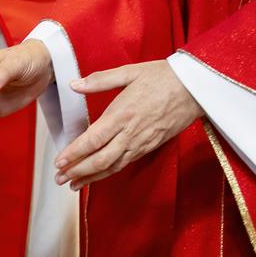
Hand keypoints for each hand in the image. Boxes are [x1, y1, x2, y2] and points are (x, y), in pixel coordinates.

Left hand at [55, 61, 202, 189]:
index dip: (75, 154)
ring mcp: (142, 142)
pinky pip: (125, 163)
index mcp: (122, 114)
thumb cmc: (163, 76)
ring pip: (113, 166)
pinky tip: (98, 175)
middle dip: (78, 172)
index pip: (92, 140)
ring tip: (73, 184)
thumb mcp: (130, 72)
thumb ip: (99, 80)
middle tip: (59, 178)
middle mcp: (130, 133)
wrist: (196, 88)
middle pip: (100, 160)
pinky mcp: (150, 146)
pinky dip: (109, 172)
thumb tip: (74, 85)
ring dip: (91, 177)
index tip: (59, 162)